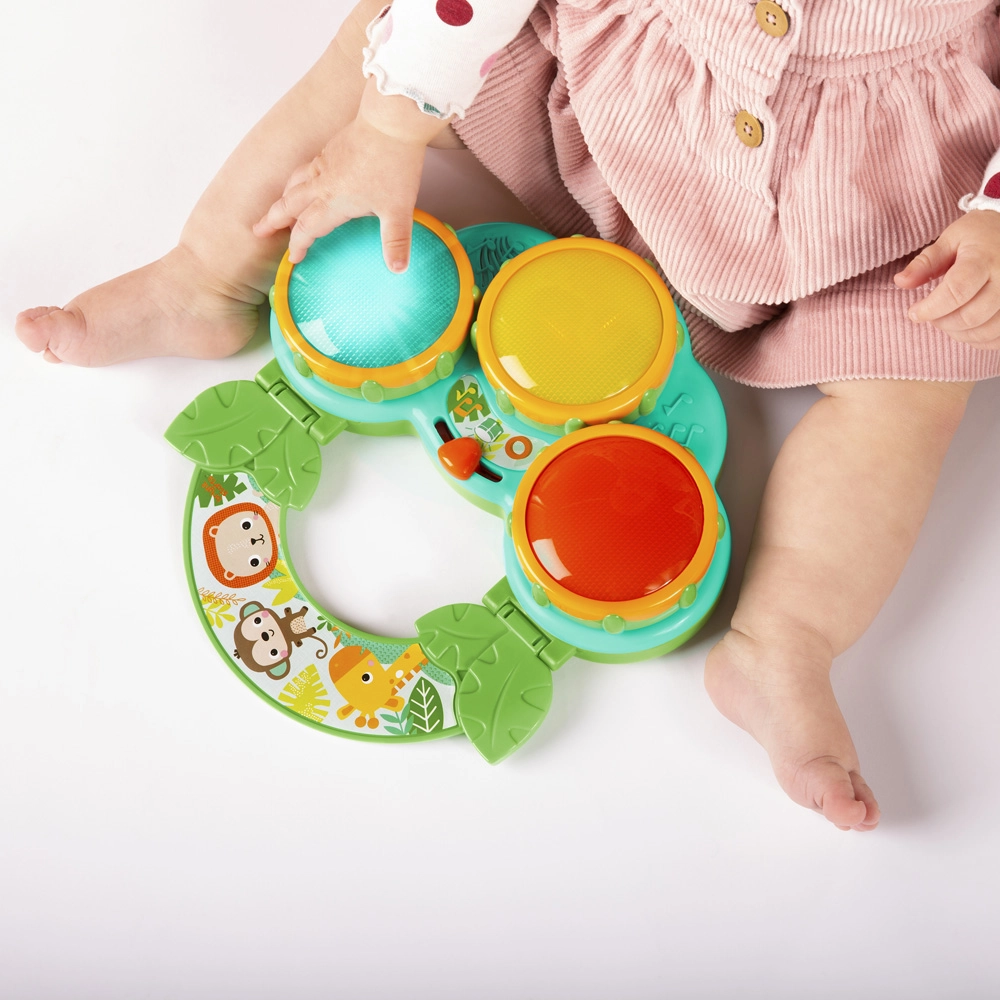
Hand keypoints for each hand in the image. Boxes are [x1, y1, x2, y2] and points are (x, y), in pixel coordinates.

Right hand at [253, 77, 450, 269]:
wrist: (391, 121)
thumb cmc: (394, 164)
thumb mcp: (399, 210)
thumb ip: (396, 242)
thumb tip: (398, 270)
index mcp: (334, 200)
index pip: (308, 227)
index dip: (298, 244)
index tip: (293, 257)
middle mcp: (323, 182)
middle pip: (289, 204)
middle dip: (272, 220)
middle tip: (258, 230)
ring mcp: (325, 163)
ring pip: (294, 183)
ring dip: (282, 199)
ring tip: (276, 209)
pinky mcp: (331, 148)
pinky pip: (305, 168)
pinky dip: (296, 179)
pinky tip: (303, 181)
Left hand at [894, 210, 999, 349]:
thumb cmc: (982, 234)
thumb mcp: (952, 238)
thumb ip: (926, 262)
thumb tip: (900, 282)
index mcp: (984, 259)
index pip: (955, 292)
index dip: (930, 308)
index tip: (914, 313)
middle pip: (969, 317)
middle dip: (942, 322)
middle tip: (931, 315)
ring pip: (985, 332)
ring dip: (958, 334)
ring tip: (947, 319)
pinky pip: (998, 338)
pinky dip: (978, 340)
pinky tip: (967, 328)